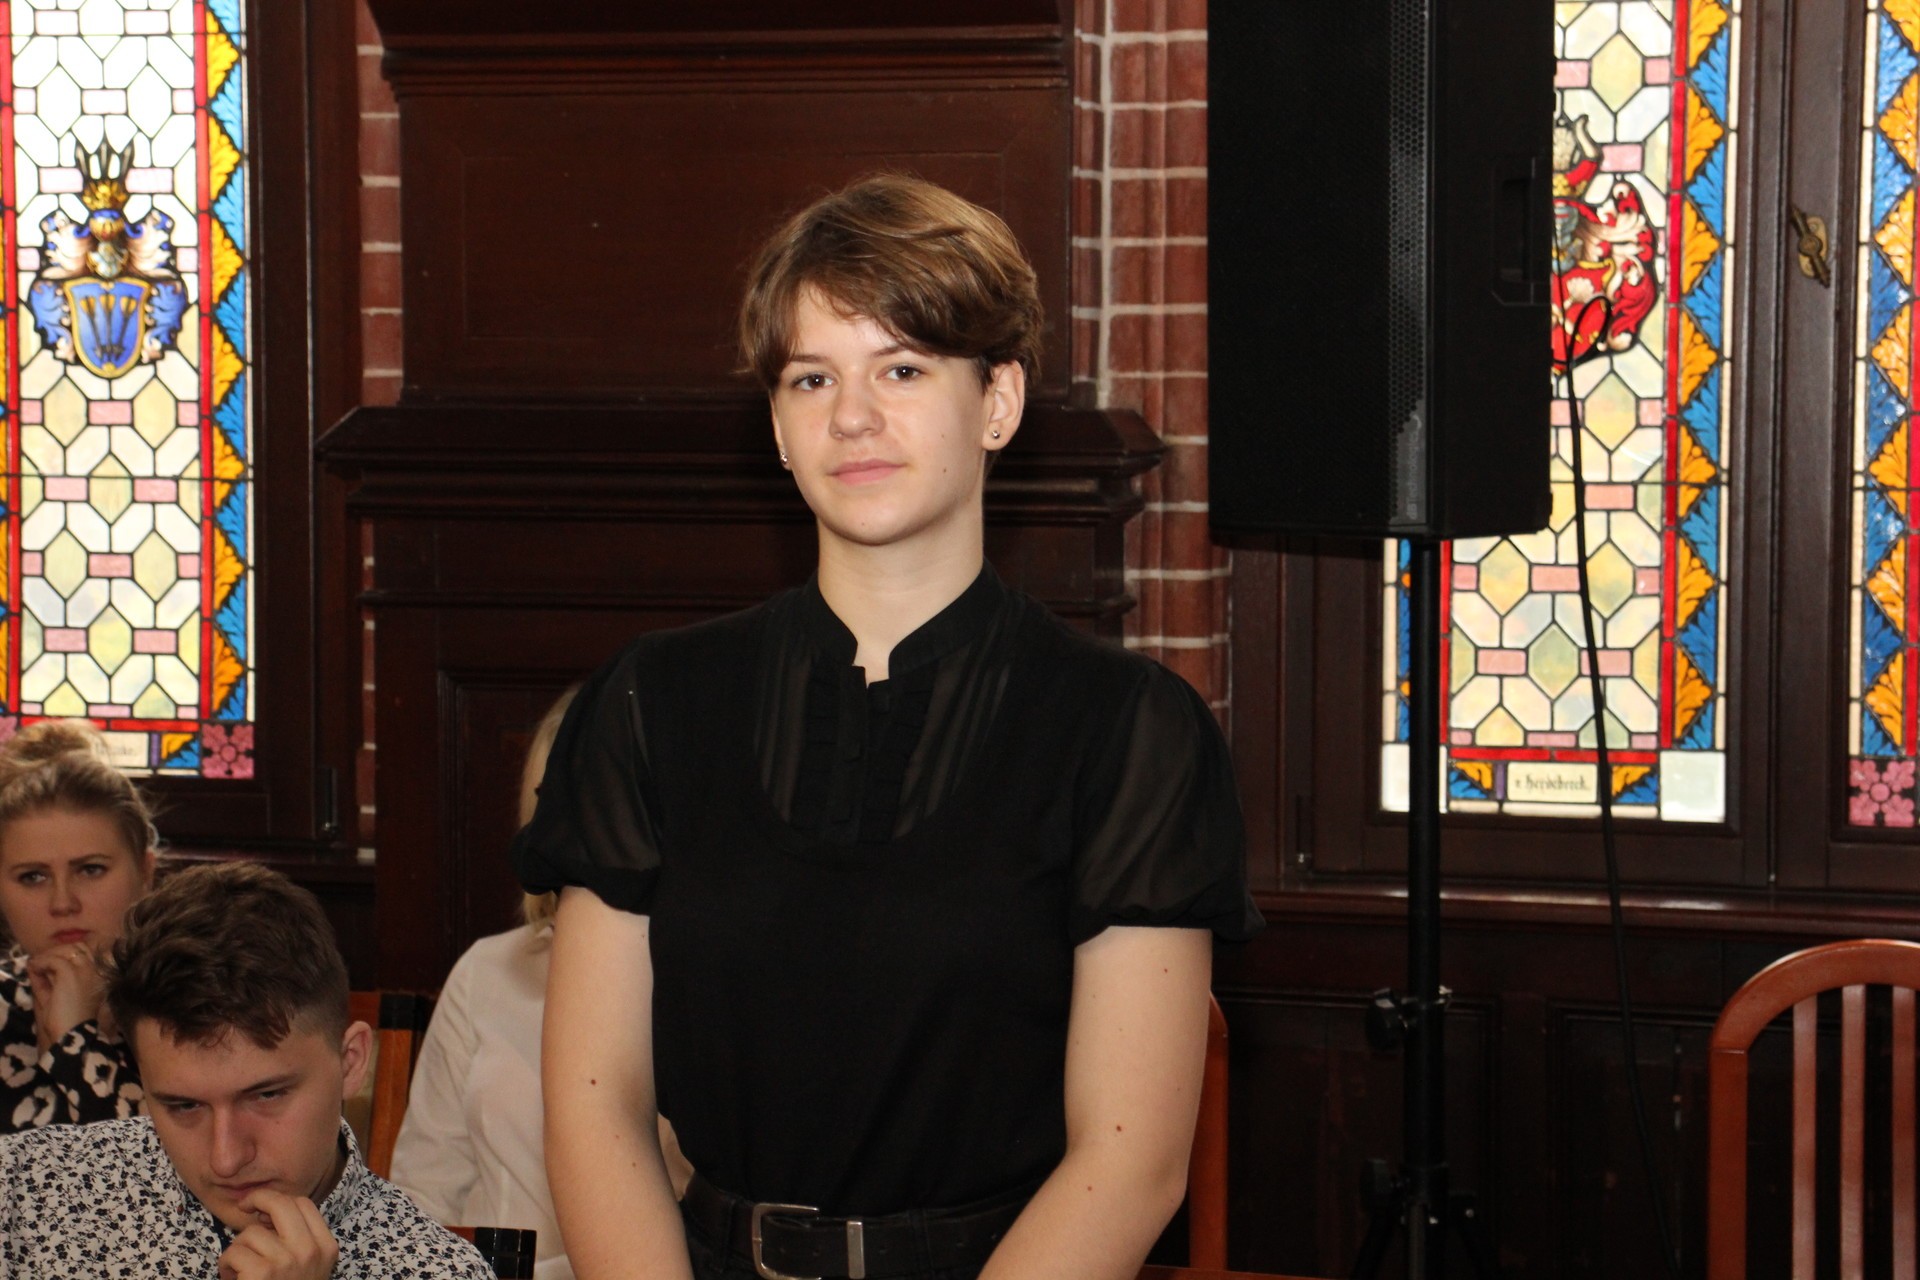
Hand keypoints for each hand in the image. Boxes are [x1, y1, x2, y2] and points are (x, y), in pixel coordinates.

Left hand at [26, 943, 104, 1051]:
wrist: (72, 1033)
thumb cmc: (68, 1021)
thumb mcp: (58, 999)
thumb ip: (49, 982)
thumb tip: (35, 966)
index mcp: (98, 977)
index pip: (87, 953)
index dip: (68, 954)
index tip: (52, 963)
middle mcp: (95, 969)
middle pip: (78, 947)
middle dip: (59, 951)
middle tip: (44, 962)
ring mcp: (83, 969)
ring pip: (66, 950)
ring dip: (49, 955)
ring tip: (37, 965)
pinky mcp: (70, 973)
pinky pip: (53, 960)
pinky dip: (41, 962)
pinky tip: (35, 969)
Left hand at [217, 1190, 338, 1279]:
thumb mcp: (307, 1269)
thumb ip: (297, 1243)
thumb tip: (266, 1215)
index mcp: (326, 1248)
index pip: (304, 1204)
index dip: (279, 1201)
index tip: (263, 1208)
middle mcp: (310, 1251)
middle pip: (282, 1203)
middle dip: (257, 1200)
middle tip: (244, 1209)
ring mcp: (287, 1261)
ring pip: (250, 1233)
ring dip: (237, 1249)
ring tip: (238, 1269)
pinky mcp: (262, 1273)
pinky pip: (234, 1252)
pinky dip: (226, 1266)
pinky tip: (232, 1278)